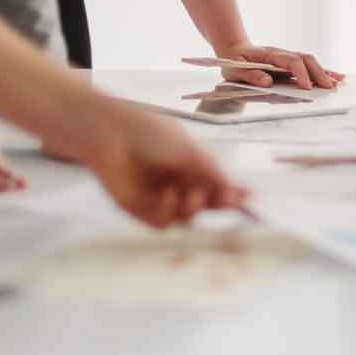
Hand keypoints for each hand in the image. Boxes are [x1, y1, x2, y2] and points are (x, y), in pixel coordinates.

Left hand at [77, 103, 247, 227]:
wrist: (110, 132)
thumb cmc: (150, 133)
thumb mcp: (191, 152)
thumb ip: (215, 175)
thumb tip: (242, 192)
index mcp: (190, 168)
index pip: (216, 187)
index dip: (231, 195)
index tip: (245, 198)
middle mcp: (177, 184)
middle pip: (205, 206)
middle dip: (218, 205)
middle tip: (225, 200)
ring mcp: (158, 198)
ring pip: (185, 218)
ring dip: (193, 209)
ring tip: (192, 195)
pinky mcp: (138, 209)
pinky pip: (161, 222)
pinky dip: (169, 212)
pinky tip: (167, 196)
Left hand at [218, 44, 342, 89]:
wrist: (234, 50)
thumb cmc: (233, 63)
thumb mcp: (234, 70)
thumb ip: (249, 75)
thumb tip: (266, 81)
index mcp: (269, 54)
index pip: (290, 61)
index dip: (300, 74)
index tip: (308, 87)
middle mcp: (282, 54)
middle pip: (305, 60)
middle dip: (318, 73)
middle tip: (329, 88)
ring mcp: (288, 58)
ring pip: (310, 62)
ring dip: (324, 73)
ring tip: (338, 84)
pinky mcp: (291, 65)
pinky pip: (309, 67)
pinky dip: (323, 72)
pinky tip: (337, 77)